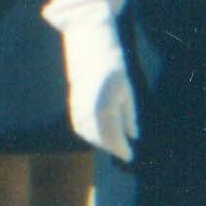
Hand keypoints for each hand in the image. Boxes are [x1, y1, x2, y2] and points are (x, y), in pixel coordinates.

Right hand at [63, 31, 133, 161]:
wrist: (90, 49)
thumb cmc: (114, 68)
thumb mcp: (127, 92)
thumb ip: (129, 116)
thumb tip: (133, 136)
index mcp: (106, 107)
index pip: (113, 137)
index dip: (121, 149)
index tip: (129, 156)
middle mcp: (90, 110)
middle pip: (100, 138)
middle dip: (112, 147)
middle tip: (124, 152)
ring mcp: (78, 108)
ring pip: (88, 134)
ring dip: (100, 142)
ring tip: (114, 145)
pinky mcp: (72, 104)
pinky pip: (80, 126)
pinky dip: (89, 134)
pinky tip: (98, 135)